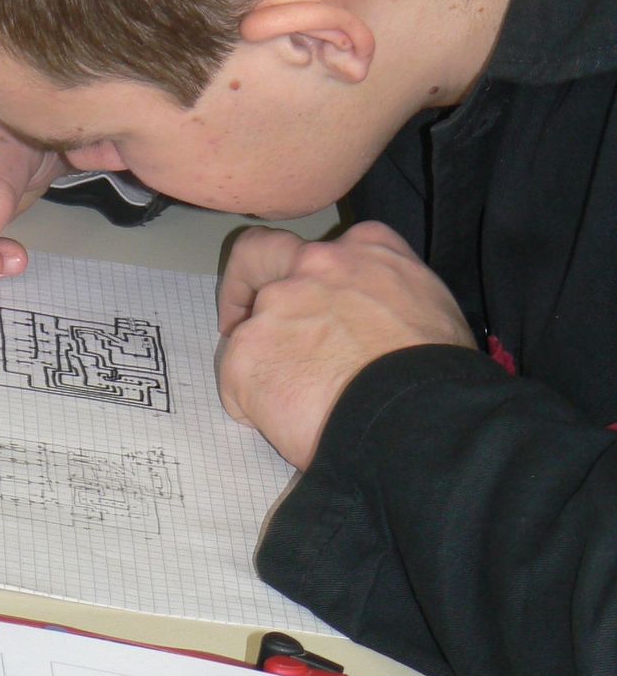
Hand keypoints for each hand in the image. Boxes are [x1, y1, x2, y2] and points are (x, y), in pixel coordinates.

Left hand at [218, 221, 475, 468]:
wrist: (417, 415)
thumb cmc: (438, 373)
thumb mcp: (433, 308)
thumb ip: (390, 298)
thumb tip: (379, 328)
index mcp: (368, 248)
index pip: (326, 251)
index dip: (313, 279)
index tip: (310, 302)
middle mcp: (314, 264)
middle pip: (261, 256)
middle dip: (243, 282)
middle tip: (239, 319)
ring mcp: (276, 305)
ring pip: (249, 330)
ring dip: (264, 362)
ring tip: (296, 406)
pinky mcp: (248, 352)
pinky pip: (237, 381)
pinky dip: (253, 405)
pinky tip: (289, 426)